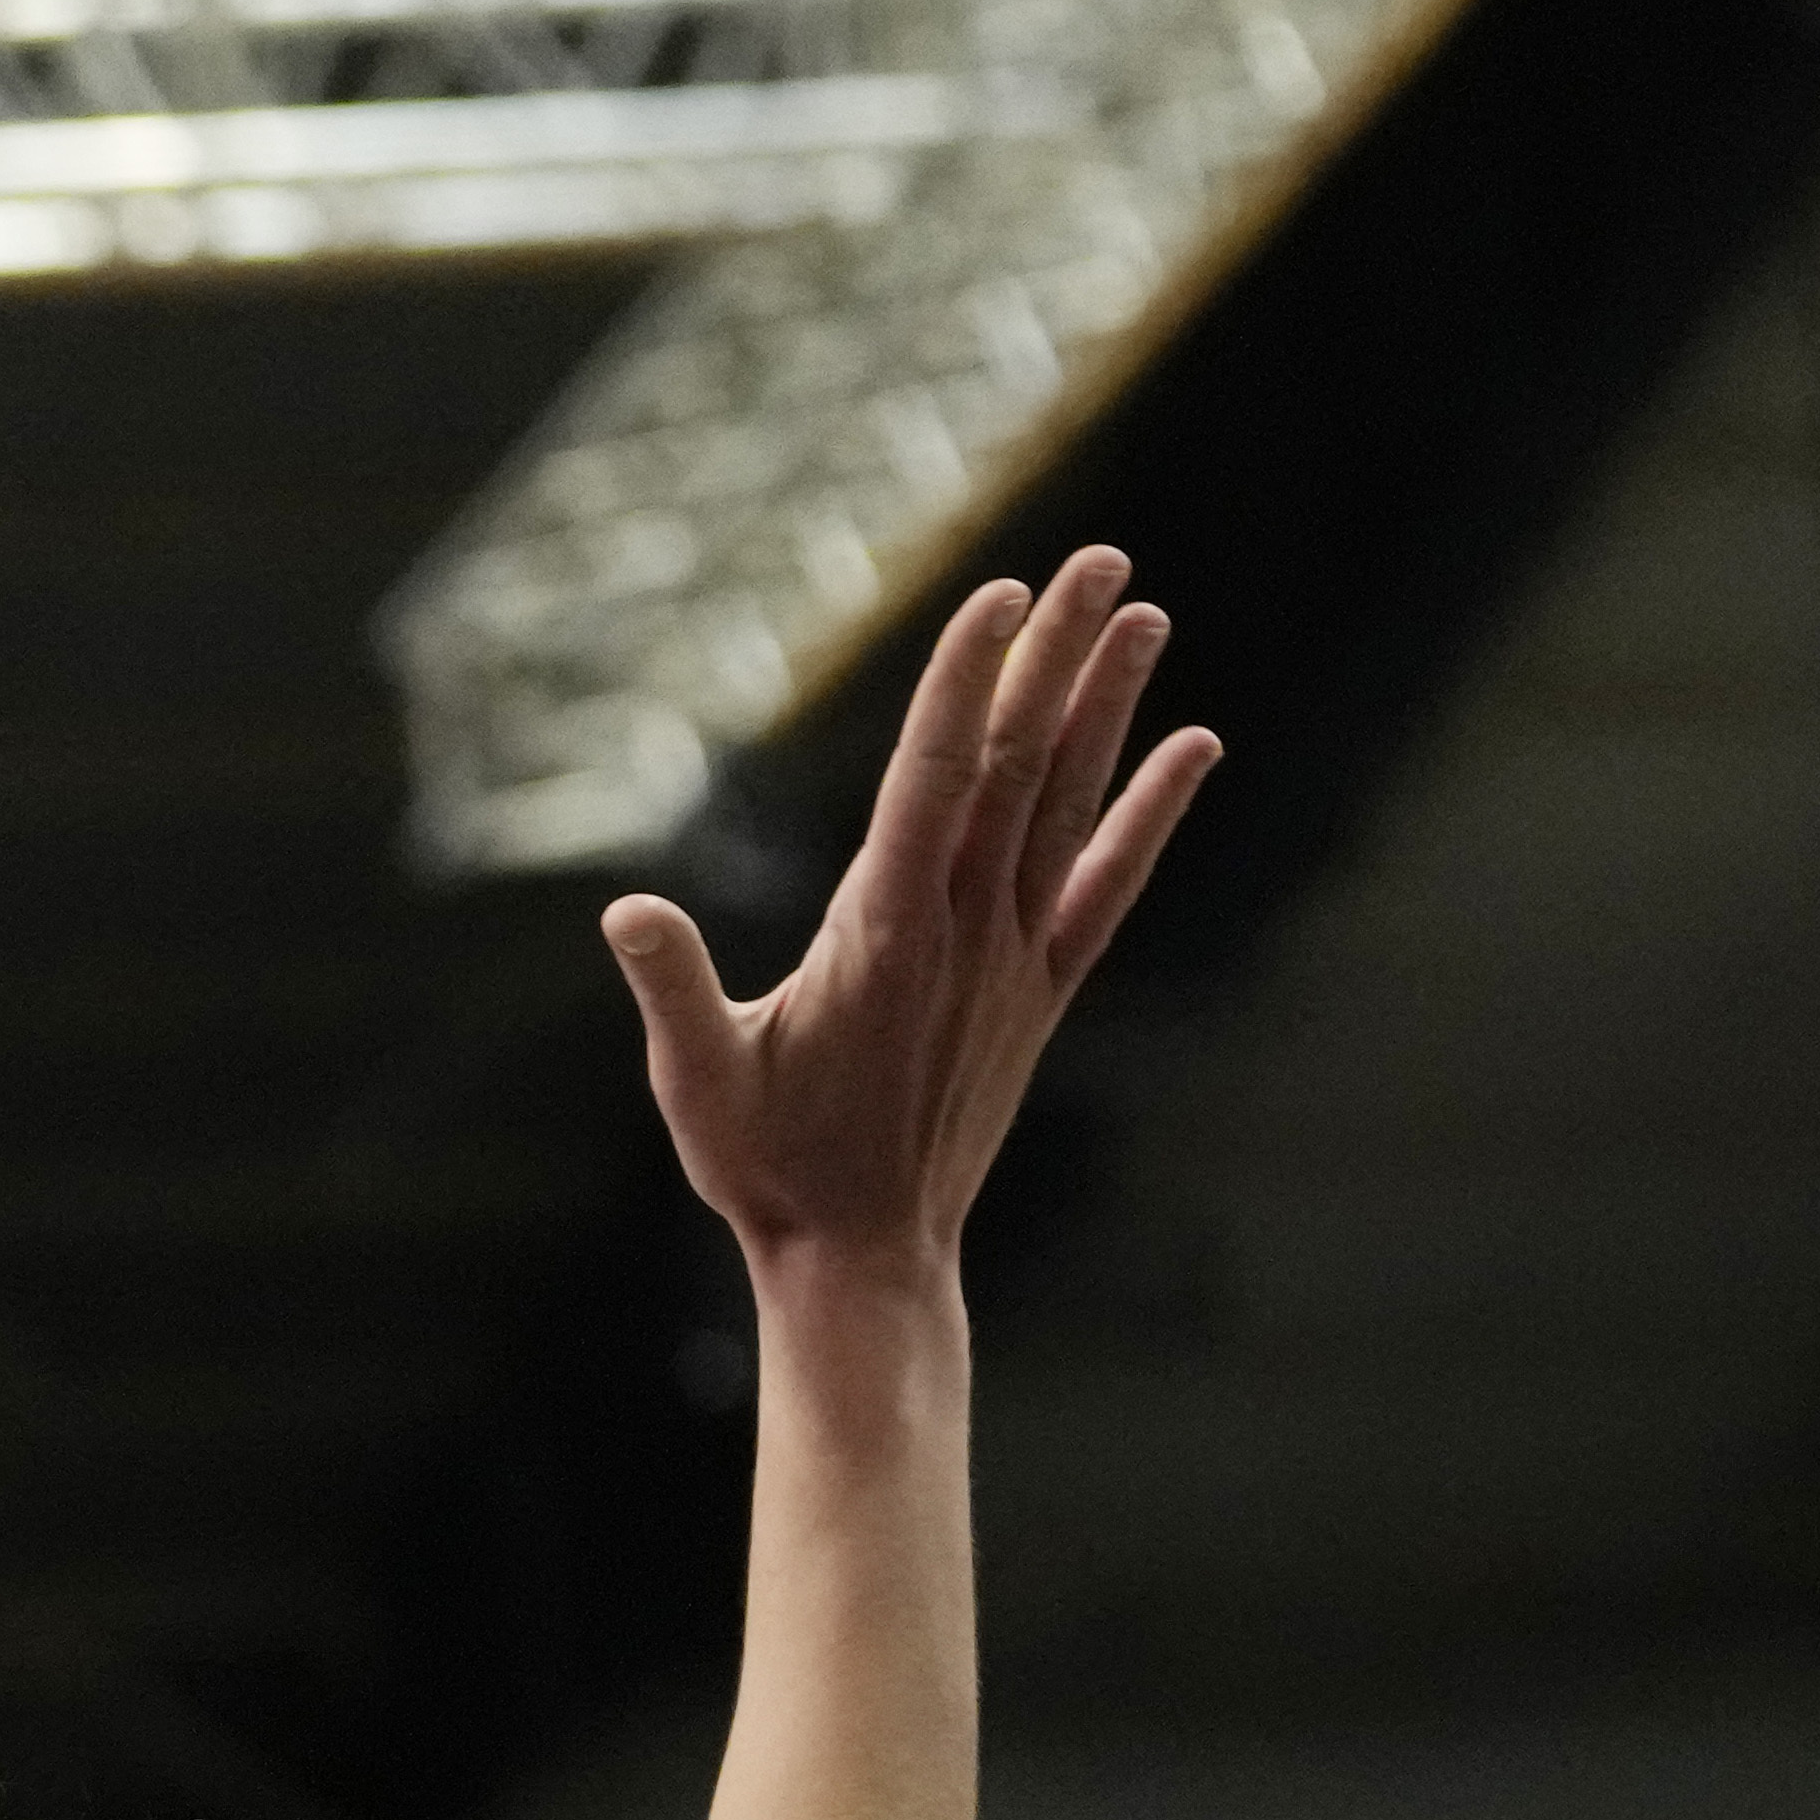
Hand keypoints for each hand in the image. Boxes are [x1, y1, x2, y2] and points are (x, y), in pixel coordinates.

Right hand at [605, 544, 1216, 1281]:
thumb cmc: (768, 1168)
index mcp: (883, 936)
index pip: (934, 779)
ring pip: (1069, 807)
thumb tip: (626, 914)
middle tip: (1095, 559)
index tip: (1000, 595)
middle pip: (1019, 766)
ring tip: (1141, 612)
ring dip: (1108, 706)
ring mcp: (1013, 960)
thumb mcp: (698, 1082)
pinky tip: (1192, 746)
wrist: (864, 1259)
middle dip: (1054, 657)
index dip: (969, 682)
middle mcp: (964, 931)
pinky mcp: (1039, 992)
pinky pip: (1106, 886)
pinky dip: (1152, 814)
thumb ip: (672, 990)